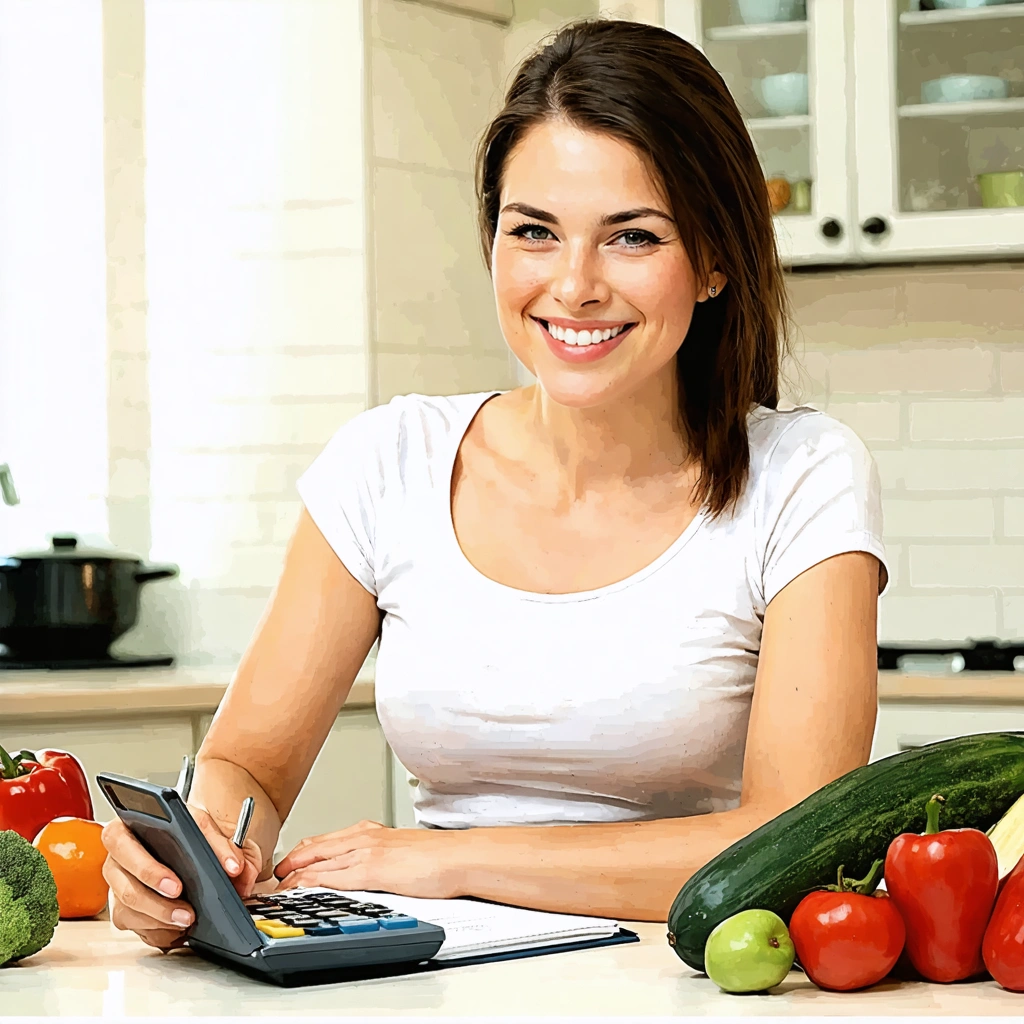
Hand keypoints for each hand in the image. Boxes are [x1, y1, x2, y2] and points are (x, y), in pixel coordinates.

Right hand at [101, 804, 261, 950]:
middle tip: (186, 912)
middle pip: (127, 889)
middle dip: (159, 905)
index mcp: (127, 828)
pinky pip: (137, 927)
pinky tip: (178, 926)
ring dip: (163, 921)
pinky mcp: (124, 909)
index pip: (125, 846)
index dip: (148, 870)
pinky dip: (160, 930)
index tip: (176, 886)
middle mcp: (117, 859)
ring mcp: (119, 886)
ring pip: (132, 913)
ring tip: (188, 919)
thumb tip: (236, 868)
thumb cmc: (187, 831)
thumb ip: (225, 844)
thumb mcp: (207, 828)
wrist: (186, 840)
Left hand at [272, 820, 457, 898]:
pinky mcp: (370, 869)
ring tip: (275, 890)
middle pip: (311, 847)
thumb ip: (379, 858)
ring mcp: (365, 851)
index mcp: (370, 831)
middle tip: (271, 879)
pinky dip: (307, 884)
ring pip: (314, 861)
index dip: (299, 854)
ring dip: (291, 876)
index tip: (285, 867)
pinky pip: (329, 877)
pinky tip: (297, 892)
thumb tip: (367, 872)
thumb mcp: (399, 852)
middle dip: (287, 863)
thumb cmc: (438, 858)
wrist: (458, 857)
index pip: (323, 840)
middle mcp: (363, 836)